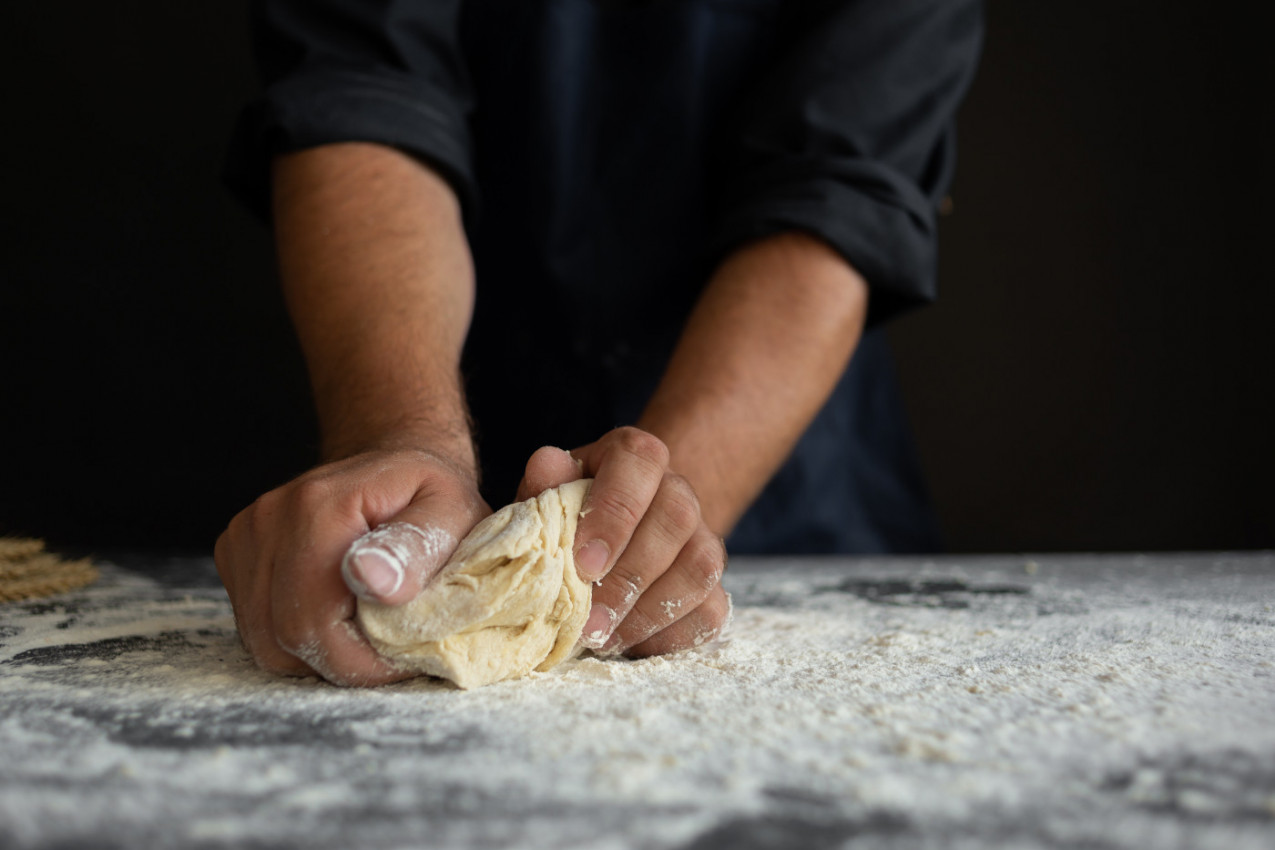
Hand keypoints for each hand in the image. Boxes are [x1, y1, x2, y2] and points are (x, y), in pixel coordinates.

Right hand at [214, 448, 488, 685]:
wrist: (392, 456)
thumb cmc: (429, 491)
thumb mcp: (451, 512)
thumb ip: (415, 548)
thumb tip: (369, 580)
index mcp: (318, 508)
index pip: (312, 623)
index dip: (357, 662)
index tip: (401, 659)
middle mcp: (269, 519)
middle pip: (281, 636)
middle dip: (339, 661)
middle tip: (387, 651)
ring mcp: (245, 535)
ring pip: (263, 639)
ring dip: (316, 652)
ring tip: (364, 630)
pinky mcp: (235, 552)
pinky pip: (255, 623)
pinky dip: (293, 634)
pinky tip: (335, 612)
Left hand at [516, 429, 730, 656]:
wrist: (609, 544)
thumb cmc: (570, 519)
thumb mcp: (548, 498)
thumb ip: (545, 484)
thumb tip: (547, 464)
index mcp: (635, 458)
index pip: (640, 461)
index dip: (615, 510)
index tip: (584, 562)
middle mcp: (676, 490)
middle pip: (676, 518)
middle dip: (629, 575)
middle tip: (588, 617)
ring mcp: (702, 538)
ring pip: (700, 567)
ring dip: (648, 611)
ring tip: (602, 637)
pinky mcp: (713, 586)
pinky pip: (710, 611)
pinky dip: (669, 635)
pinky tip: (629, 644)